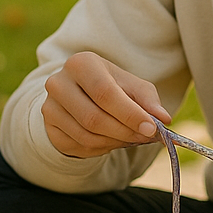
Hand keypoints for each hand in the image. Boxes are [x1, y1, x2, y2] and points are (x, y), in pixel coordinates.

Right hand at [41, 52, 170, 157]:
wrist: (80, 94)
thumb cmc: (111, 87)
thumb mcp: (132, 86)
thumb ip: (148, 100)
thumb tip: (163, 119)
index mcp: (81, 64)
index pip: (105, 93)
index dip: (130, 114)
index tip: (152, 128)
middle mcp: (58, 83)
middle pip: (94, 118)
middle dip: (125, 131)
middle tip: (146, 137)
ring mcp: (49, 107)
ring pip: (86, 136)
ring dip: (115, 142)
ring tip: (131, 137)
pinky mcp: (49, 128)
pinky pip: (79, 146)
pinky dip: (102, 148)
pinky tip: (112, 140)